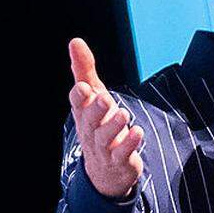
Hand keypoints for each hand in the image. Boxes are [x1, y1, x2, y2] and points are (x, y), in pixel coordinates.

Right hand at [67, 38, 143, 197]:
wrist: (105, 170)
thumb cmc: (97, 125)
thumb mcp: (92, 97)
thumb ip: (84, 70)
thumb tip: (75, 41)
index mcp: (83, 114)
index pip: (78, 105)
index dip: (80, 97)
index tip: (84, 87)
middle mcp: (91, 131)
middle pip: (91, 121)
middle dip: (97, 110)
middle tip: (105, 99)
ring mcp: (105, 148)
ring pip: (106, 138)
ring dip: (114, 126)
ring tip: (123, 114)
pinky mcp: (120, 161)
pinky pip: (123, 154)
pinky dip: (129, 144)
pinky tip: (138, 133)